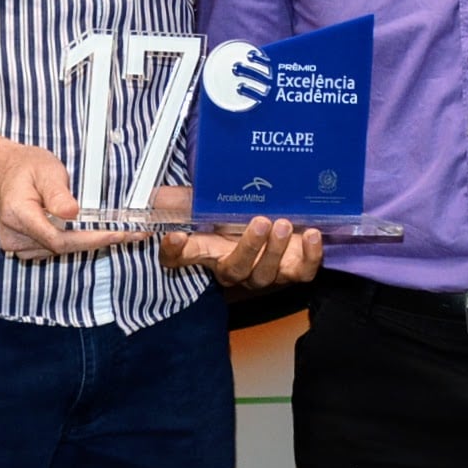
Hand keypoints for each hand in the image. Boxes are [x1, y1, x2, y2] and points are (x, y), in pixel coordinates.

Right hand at [0, 141, 138, 259]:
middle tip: (131, 235)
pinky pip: (54, 248)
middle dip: (97, 241)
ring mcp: (17, 244)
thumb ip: (57, 193)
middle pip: (62, 247)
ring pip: (59, 250)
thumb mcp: (45, 169)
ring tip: (116, 231)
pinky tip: (92, 232)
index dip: (90, 240)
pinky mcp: (23, 247)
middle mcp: (14, 235)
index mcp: (18, 214)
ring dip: (87, 242)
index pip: (58, 239)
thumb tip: (72, 213)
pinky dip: (74, 241)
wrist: (1, 171)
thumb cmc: (24, 166)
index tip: (116, 235)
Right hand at [161, 212, 325, 289]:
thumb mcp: (212, 202)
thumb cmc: (240, 214)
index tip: (176, 236)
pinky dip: (311, 256)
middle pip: (235, 270)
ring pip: (267, 273)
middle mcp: (236, 267)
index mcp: (209, 251)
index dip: (175, 252)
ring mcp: (267, 272)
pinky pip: (304, 273)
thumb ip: (184, 199)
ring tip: (284, 224)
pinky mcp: (296, 269)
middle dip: (248, 248)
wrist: (283, 220)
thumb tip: (153, 194)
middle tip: (259, 221)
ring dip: (276, 250)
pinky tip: (313, 235)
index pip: (180, 259)